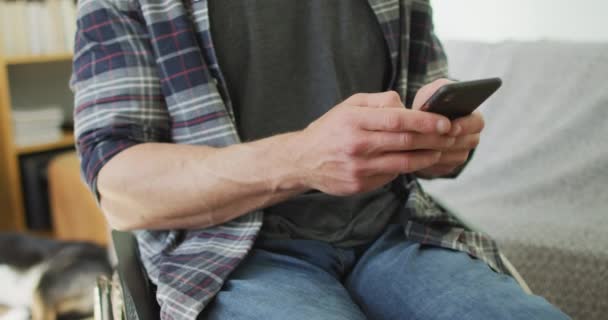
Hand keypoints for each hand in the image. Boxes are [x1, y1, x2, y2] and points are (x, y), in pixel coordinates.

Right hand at [288, 91, 454, 195]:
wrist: (302, 160)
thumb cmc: (330, 129)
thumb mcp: (349, 106)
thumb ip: (379, 102)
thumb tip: (407, 105)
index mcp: (355, 120)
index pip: (398, 120)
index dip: (425, 122)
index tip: (444, 122)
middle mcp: (357, 145)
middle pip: (405, 142)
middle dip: (434, 138)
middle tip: (451, 136)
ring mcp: (359, 168)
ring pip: (403, 163)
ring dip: (426, 156)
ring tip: (439, 150)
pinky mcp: (360, 185)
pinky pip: (391, 175)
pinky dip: (406, 167)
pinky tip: (414, 160)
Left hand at [412, 79, 484, 177]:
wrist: (416, 125)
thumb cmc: (427, 104)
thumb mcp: (432, 92)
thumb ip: (439, 89)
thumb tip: (443, 93)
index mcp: (472, 117)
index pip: (477, 122)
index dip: (465, 125)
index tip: (450, 127)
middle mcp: (471, 137)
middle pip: (467, 142)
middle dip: (449, 139)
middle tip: (433, 138)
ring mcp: (461, 153)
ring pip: (454, 156)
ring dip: (439, 150)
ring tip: (422, 146)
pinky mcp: (448, 167)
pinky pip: (443, 167)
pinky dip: (431, 161)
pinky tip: (419, 155)